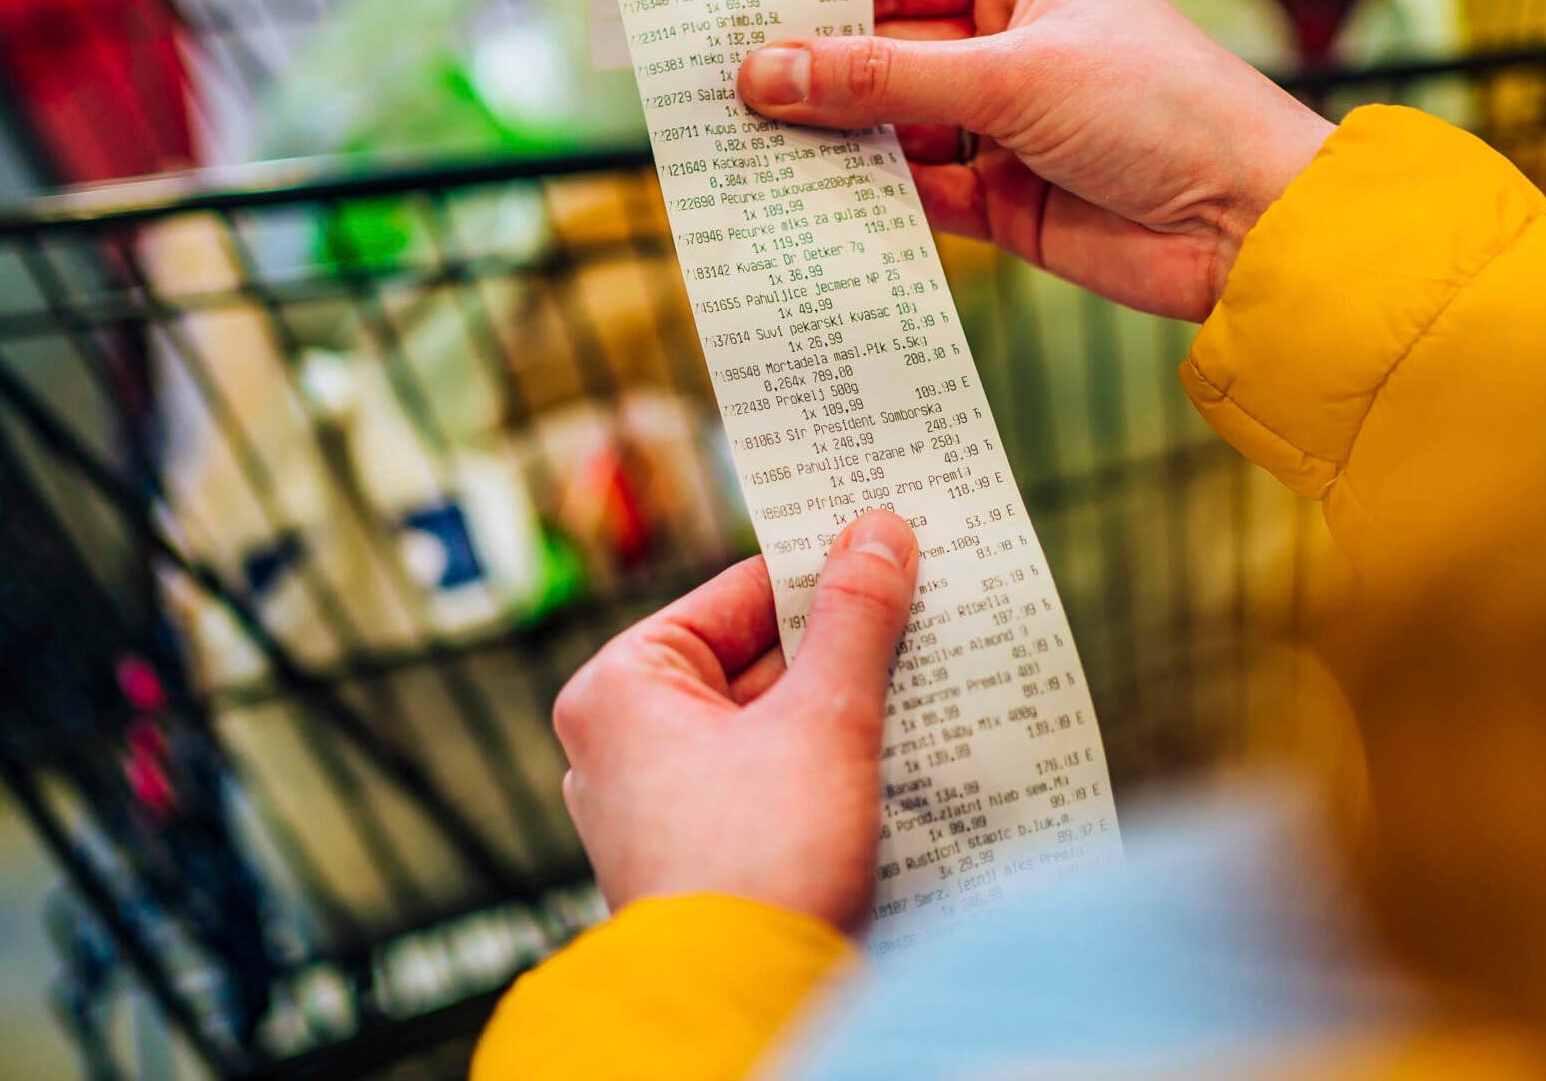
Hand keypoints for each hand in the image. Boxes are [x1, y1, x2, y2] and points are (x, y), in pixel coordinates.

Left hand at [552, 510, 918, 933]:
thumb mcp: (825, 720)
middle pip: (754, 660)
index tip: (893, 551)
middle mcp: (619, 743)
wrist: (745, 1012)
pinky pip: (768, 783)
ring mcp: (654, 807)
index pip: (738, 594)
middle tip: (926, 617)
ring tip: (926, 688)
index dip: (823, 572)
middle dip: (843, 650)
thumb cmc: (760, 863)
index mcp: (619, 687)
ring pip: (767, 725)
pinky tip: (898, 760)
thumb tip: (879, 532)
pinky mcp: (697, 859)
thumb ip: (856, 619)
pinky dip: (826, 769)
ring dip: (843, 711)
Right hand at [737, 0, 1333, 320]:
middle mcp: (1008, 39)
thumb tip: (764, 74)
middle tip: (710, 99)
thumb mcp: (1009, 80)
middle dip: (806, 78)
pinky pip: (916, 193)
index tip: (722, 19)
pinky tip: (807, 206)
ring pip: (889, 127)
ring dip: (830, 144)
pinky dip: (869, 201)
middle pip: (879, 53)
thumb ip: (881, 81)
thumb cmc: (1159, 111)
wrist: (1251, 227)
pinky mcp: (1005, 201)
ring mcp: (1004, 122)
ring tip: (740, 158)